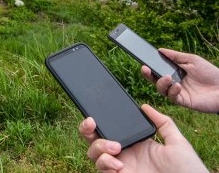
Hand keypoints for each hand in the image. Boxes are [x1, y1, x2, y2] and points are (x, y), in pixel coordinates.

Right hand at [78, 105, 206, 172]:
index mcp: (135, 143)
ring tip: (116, 150)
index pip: (110, 130)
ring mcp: (121, 167)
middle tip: (92, 124)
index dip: (97, 122)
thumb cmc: (188, 169)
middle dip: (86, 130)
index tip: (93, 115)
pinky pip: (101, 170)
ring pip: (94, 154)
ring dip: (99, 148)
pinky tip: (118, 165)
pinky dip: (105, 164)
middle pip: (94, 140)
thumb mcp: (177, 142)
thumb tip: (145, 106)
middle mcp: (124, 154)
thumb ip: (163, 122)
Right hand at [143, 49, 218, 112]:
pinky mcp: (184, 101)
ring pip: (161, 89)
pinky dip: (172, 91)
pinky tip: (178, 86)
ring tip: (168, 78)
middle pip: (156, 80)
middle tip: (145, 69)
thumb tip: (159, 50)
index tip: (144, 62)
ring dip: (161, 83)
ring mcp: (178, 92)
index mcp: (175, 72)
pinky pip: (172, 97)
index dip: (150, 66)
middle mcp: (174, 82)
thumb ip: (175, 56)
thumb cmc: (210, 73)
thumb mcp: (192, 60)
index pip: (158, 69)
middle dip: (148, 75)